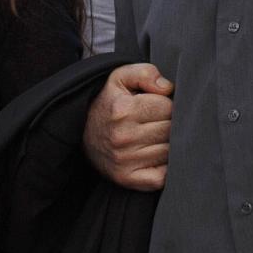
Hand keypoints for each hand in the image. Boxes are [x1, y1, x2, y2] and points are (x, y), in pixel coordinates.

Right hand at [85, 63, 172, 191]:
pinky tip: (153, 156)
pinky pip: (163, 177)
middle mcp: (123, 137)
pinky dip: (164, 167)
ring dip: (167, 145)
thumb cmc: (108, 103)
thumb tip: (168, 89)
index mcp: (123, 110)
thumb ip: (145, 73)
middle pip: (171, 130)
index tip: (154, 106)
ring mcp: (125, 161)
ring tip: (151, 138)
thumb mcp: (120, 78)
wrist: (81, 133)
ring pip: (170, 152)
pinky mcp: (127, 179)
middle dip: (168, 124)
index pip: (168, 107)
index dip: (165, 104)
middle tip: (154, 122)